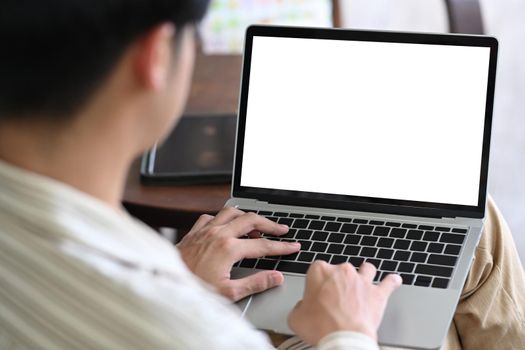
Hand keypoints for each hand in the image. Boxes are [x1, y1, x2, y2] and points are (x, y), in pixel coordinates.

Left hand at [177, 207, 300, 300]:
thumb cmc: (194, 290)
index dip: (282, 246)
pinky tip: (226, 226)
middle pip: (251, 220)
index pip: (263, 245)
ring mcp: (205, 230)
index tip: (294, 246)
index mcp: (229, 249)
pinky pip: (211, 217)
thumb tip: (276, 277)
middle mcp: (218, 234)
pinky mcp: (194, 231)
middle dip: (270, 223)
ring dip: (247, 216)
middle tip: (281, 230)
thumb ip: (255, 283)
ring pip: (232, 211)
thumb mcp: (228, 293)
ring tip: (257, 226)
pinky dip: (222, 218)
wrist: (164, 284)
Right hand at [288, 261, 401, 345]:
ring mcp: (362, 280)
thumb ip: (298, 307)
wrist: (343, 338)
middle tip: (337, 296)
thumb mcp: (296, 318)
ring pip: (366, 269)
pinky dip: (391, 281)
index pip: (317, 269)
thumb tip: (301, 308)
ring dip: (365, 274)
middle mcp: (342, 271)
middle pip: (341, 269)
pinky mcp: (378, 293)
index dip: (317, 282)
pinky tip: (394, 281)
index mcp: (320, 272)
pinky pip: (389, 282)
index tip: (317, 292)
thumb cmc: (320, 326)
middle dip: (339, 280)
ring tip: (364, 281)